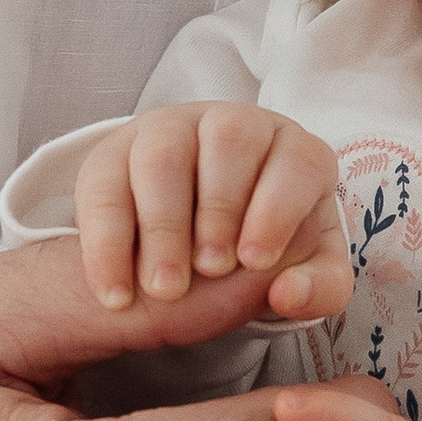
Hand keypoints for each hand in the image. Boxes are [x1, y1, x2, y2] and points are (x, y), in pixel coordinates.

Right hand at [74, 108, 350, 323]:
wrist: (200, 250)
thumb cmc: (262, 252)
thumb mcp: (303, 274)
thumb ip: (317, 289)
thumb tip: (289, 292)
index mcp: (292, 150)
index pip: (296, 159)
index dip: (278, 207)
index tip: (255, 260)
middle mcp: (233, 127)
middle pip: (229, 140)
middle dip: (220, 209)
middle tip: (211, 270)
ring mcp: (170, 132)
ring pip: (162, 156)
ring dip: (163, 225)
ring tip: (166, 287)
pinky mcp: (115, 154)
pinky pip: (104, 187)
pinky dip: (107, 245)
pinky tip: (116, 294)